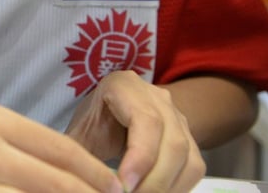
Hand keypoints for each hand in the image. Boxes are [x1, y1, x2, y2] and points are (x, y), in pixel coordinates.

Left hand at [64, 71, 204, 191]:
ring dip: (167, 188)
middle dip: (154, 181)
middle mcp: (158, 98)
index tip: (124, 186)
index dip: (140, 157)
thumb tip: (73, 179)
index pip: (146, 121)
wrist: (113, 112)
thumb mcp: (79, 132)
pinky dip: (177, 189)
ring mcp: (178, 117)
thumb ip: (77, 154)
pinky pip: (194, 168)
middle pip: (172, 142)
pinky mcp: (190, 139)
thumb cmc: (93, 121)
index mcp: (125, 86)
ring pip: (188, 157)